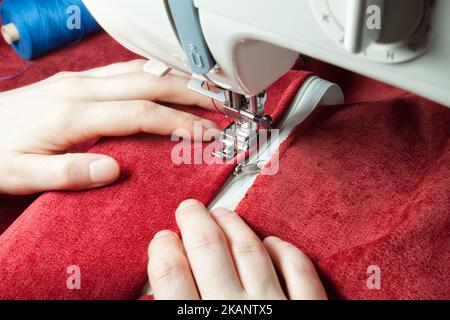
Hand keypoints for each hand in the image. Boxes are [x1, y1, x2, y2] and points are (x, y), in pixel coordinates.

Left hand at [0, 60, 218, 194]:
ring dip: (175, 78)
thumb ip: (71, 174)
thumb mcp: (24, 176)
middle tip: (219, 103)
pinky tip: (165, 79)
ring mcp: (79, 80)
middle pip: (148, 83)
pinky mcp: (76, 80)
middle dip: (190, 92)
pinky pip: (123, 68)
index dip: (179, 122)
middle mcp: (80, 89)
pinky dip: (152, 72)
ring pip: (138, 70)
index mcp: (73, 114)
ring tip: (203, 88)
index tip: (205, 133)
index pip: (141, 113)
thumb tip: (114, 170)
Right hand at [148, 199, 326, 299]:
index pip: (170, 275)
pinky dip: (285, 253)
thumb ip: (172, 308)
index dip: (162, 251)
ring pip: (250, 251)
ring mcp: (276, 308)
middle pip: (209, 249)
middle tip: (189, 208)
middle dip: (194, 221)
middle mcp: (236, 310)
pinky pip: (299, 272)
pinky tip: (273, 243)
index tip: (163, 239)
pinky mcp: (310, 311)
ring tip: (224, 214)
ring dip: (234, 226)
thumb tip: (154, 293)